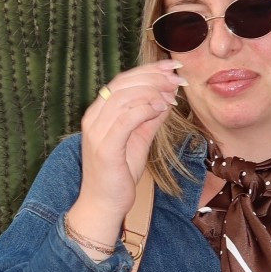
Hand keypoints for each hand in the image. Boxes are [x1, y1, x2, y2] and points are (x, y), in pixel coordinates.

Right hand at [66, 60, 183, 246]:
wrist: (104, 204)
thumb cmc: (119, 174)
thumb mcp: (139, 139)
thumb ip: (149, 118)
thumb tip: (167, 97)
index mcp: (98, 113)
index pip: (121, 81)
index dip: (147, 70)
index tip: (172, 66)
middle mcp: (93, 118)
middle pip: (122, 84)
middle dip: (153, 76)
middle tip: (177, 75)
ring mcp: (96, 132)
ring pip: (124, 97)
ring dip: (152, 90)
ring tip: (173, 91)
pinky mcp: (104, 147)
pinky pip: (125, 118)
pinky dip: (145, 108)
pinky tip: (162, 106)